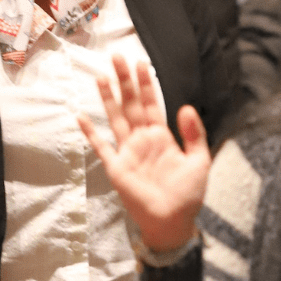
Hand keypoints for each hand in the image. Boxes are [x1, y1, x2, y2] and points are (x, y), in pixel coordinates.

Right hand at [78, 55, 210, 251]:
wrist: (172, 222)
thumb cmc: (187, 194)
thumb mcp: (199, 162)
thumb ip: (194, 135)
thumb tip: (185, 106)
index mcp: (160, 135)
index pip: (150, 103)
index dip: (145, 84)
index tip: (140, 63)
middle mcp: (141, 138)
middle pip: (130, 103)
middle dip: (124, 81)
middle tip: (117, 57)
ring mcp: (126, 150)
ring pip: (115, 118)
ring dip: (108, 98)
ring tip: (101, 77)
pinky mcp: (115, 166)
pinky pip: (101, 146)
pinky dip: (90, 132)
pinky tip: (81, 117)